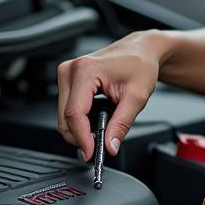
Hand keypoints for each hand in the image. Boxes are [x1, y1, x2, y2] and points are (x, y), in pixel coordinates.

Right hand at [57, 33, 162, 159]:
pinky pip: (67, 108)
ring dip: (80, 129)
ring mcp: (66, 73)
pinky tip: (95, 119)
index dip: (82, 138)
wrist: (140, 51)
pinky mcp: (68, 79)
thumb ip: (121, 124)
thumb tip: (109, 146)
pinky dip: (80, 120)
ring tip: (103, 128)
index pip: (74, 113)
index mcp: (85, 70)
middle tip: (100, 146)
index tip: (92, 153)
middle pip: (65, 117)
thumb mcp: (137, 97)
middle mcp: (70, 70)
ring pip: (63, 115)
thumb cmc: (140, 65)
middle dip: (81, 137)